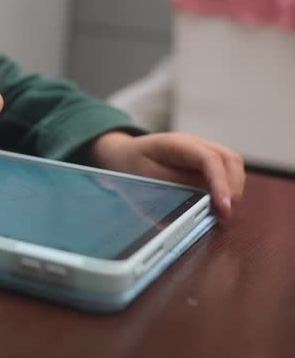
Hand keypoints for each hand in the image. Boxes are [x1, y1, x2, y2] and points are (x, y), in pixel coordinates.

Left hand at [88, 131, 244, 218]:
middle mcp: (194, 143)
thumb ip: (174, 189)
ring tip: (223, 211)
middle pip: (229, 159)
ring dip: (234, 188)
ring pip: (232, 164)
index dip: (220, 184)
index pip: (209, 159)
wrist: (122, 155)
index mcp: (176, 144)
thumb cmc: (132, 167)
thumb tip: (200, 207)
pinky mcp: (204, 161)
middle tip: (225, 214)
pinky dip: (229, 187)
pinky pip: (226, 171)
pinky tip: (219, 204)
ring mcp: (201, 150)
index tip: (223, 208)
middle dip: (233, 188)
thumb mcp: (146, 180)